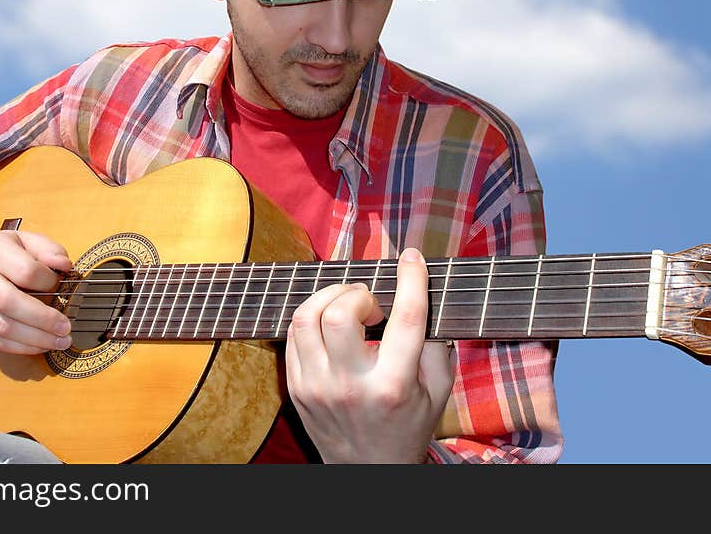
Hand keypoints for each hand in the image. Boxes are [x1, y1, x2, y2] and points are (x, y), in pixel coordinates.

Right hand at [0, 229, 72, 354]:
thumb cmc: (0, 250)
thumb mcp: (26, 239)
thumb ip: (49, 250)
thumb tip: (65, 266)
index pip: (24, 271)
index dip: (47, 282)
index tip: (60, 285)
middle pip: (9, 303)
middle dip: (42, 319)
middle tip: (66, 327)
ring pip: (2, 327)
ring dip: (36, 339)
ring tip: (60, 341)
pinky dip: (22, 347)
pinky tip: (41, 345)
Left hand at [285, 247, 453, 462]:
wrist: (369, 472)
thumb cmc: (408, 426)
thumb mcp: (437, 391)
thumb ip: (435, 342)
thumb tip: (421, 291)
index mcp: (394, 385)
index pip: (406, 319)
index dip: (411, 279)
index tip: (411, 258)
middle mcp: (351, 386)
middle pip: (339, 313)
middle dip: (358, 293)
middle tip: (372, 305)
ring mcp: (317, 387)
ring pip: (306, 317)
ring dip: (329, 297)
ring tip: (347, 306)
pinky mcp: (296, 388)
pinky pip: (293, 334)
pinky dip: (312, 317)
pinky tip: (328, 324)